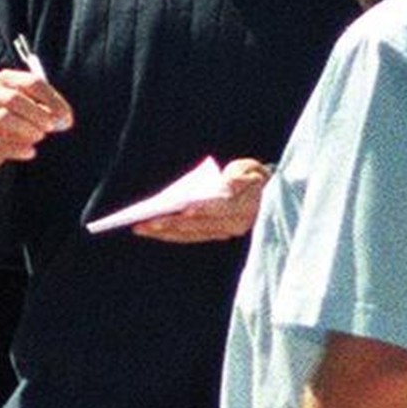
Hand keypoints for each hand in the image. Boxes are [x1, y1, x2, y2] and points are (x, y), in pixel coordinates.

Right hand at [0, 67, 72, 169]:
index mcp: (5, 80)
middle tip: (50, 127)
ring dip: (26, 129)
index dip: (52, 100)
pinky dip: (17, 149)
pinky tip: (30, 152)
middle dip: (37, 114)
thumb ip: (53, 111)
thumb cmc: (17, 119)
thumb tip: (64, 120)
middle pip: (13, 99)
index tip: (65, 117)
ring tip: (38, 137)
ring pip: (2, 118)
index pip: (31, 82)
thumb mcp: (35, 109)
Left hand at [133, 157, 269, 243]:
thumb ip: (240, 177)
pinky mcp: (213, 235)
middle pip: (196, 225)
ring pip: (189, 234)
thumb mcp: (251, 171)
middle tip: (144, 222)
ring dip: (163, 232)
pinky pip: (189, 236)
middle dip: (169, 224)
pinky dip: (170, 234)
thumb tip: (227, 181)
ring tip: (140, 228)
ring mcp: (222, 233)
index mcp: (242, 209)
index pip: (217, 210)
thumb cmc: (252, 177)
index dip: (200, 210)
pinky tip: (152, 230)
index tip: (182, 209)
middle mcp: (232, 226)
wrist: (266, 195)